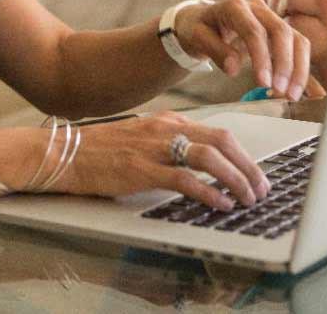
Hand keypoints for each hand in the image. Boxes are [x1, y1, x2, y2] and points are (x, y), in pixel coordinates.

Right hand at [52, 111, 268, 210]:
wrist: (64, 152)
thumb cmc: (99, 150)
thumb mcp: (141, 138)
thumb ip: (168, 145)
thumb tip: (198, 164)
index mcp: (168, 121)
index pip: (218, 133)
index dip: (243, 155)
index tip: (255, 173)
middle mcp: (165, 129)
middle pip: (222, 142)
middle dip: (249, 167)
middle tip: (262, 188)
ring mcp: (153, 148)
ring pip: (209, 157)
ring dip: (235, 179)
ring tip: (247, 198)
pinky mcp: (140, 169)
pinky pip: (184, 178)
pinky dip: (208, 192)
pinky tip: (220, 204)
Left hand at [175, 0, 314, 100]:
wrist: (204, 19)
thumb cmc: (200, 27)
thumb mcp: (196, 37)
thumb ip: (214, 50)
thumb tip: (233, 68)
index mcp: (236, 7)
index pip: (254, 31)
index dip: (262, 57)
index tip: (264, 82)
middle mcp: (258, 9)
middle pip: (282, 32)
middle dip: (285, 64)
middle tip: (280, 92)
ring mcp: (272, 19)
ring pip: (296, 40)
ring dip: (298, 69)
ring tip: (291, 96)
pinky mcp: (280, 34)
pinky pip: (298, 50)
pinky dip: (303, 70)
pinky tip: (309, 91)